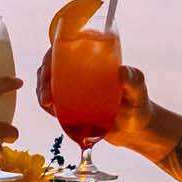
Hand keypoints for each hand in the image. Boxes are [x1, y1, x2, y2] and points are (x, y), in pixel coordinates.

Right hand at [34, 52, 157, 152]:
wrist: (136, 131)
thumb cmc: (139, 106)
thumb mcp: (139, 92)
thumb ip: (135, 81)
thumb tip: (122, 70)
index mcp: (92, 61)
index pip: (65, 51)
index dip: (51, 56)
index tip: (48, 68)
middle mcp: (80, 73)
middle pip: (53, 68)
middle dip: (43, 78)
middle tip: (47, 96)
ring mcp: (75, 90)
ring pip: (49, 85)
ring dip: (42, 91)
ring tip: (47, 104)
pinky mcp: (71, 107)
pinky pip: (53, 103)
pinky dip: (47, 105)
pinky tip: (49, 109)